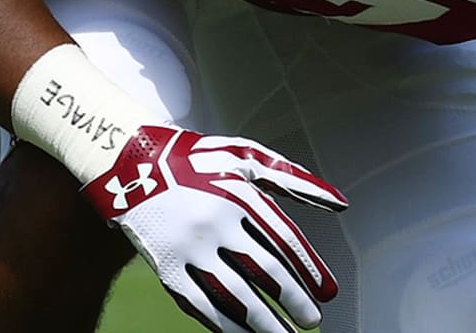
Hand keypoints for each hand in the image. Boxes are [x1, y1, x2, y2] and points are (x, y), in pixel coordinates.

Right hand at [82, 124, 347, 332]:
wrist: (133, 165)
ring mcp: (189, 249)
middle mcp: (216, 223)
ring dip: (262, 322)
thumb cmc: (202, 161)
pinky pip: (200, 304)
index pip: (284, 239)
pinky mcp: (166, 269)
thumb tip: (341, 203)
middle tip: (313, 320)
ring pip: (232, 294)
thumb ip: (296, 180)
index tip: (329, 292)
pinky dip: (224, 325)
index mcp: (240, 195)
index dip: (309, 268)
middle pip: (262, 270)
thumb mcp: (249, 159)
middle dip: (292, 299)